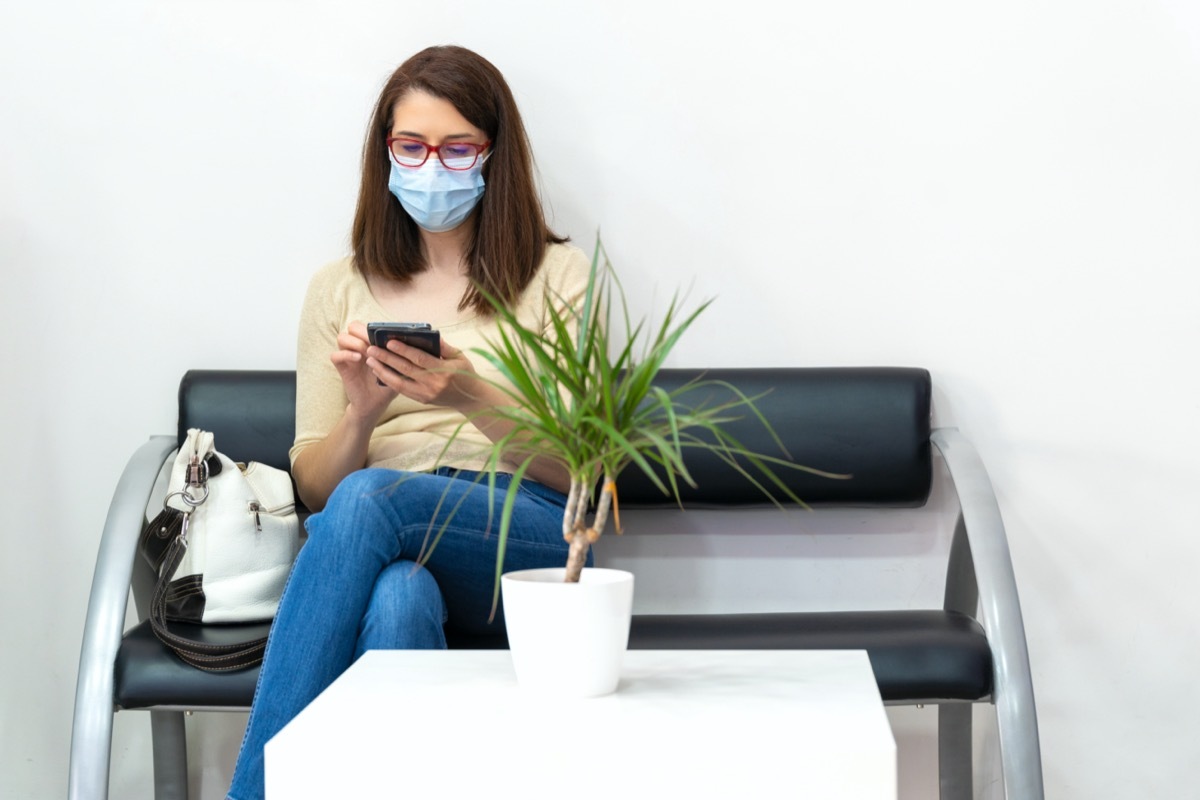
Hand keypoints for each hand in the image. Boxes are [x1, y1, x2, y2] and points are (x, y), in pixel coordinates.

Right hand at [330, 321, 397, 423]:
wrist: (376, 404)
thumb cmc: (389, 384)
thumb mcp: (399, 368)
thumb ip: (402, 355)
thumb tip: (414, 342)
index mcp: (371, 343)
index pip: (367, 324)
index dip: (374, 326)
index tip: (385, 333)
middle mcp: (358, 347)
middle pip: (353, 327)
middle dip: (363, 331)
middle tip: (373, 341)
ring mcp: (349, 356)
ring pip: (342, 337)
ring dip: (355, 342)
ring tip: (367, 351)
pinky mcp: (342, 368)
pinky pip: (335, 355)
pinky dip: (346, 354)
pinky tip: (358, 359)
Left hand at [365, 334, 482, 411]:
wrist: (470, 398)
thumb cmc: (465, 373)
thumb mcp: (459, 357)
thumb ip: (444, 346)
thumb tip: (429, 335)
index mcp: (444, 371)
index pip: (420, 359)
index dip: (403, 350)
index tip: (389, 342)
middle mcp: (433, 384)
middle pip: (405, 369)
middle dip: (386, 359)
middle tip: (371, 349)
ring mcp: (426, 394)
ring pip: (399, 383)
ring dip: (383, 371)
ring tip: (370, 361)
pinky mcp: (422, 400)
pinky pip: (402, 390)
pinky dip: (389, 380)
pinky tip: (380, 372)